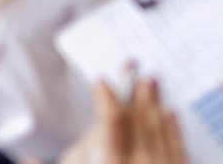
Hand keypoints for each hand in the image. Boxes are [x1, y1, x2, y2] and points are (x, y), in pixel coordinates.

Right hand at [59, 75, 186, 163]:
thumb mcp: (77, 163)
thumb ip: (71, 154)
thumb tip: (44, 148)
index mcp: (113, 163)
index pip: (112, 121)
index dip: (106, 97)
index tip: (101, 81)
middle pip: (140, 120)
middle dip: (135, 93)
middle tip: (131, 68)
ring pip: (161, 129)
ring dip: (155, 103)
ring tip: (151, 81)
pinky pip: (178, 146)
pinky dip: (173, 127)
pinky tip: (169, 112)